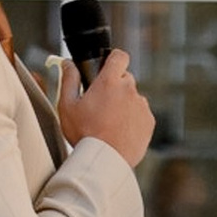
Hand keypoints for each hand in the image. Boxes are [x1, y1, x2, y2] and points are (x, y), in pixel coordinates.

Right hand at [64, 47, 155, 170]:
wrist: (105, 161)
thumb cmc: (84, 134)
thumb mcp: (67, 106)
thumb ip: (68, 80)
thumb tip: (67, 63)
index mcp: (109, 82)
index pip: (119, 56)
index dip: (113, 59)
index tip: (107, 67)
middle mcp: (129, 90)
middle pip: (125, 79)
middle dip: (115, 87)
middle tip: (101, 104)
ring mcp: (141, 106)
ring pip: (133, 98)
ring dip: (124, 105)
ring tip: (109, 123)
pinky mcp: (149, 122)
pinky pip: (141, 114)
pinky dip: (132, 120)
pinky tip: (119, 132)